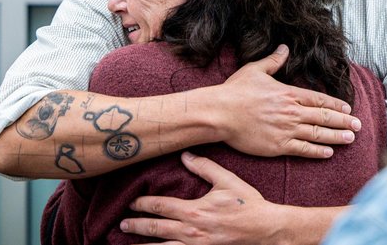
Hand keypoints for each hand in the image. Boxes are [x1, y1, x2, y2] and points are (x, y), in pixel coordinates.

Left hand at [120, 152, 274, 243]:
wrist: (264, 229)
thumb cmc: (247, 203)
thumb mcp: (227, 181)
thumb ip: (205, 167)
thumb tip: (185, 155)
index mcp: (195, 210)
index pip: (161, 206)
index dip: (143, 204)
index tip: (132, 202)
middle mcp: (191, 230)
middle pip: (156, 229)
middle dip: (136, 226)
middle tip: (122, 224)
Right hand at [213, 44, 361, 158]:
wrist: (220, 113)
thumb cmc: (235, 91)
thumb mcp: (255, 70)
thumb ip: (273, 60)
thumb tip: (284, 48)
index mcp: (289, 93)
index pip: (319, 99)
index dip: (336, 104)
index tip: (348, 108)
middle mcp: (292, 112)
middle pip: (324, 117)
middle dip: (344, 121)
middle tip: (358, 125)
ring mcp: (286, 130)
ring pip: (318, 134)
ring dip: (336, 137)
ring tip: (350, 138)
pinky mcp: (278, 146)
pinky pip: (303, 150)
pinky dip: (317, 151)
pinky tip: (328, 153)